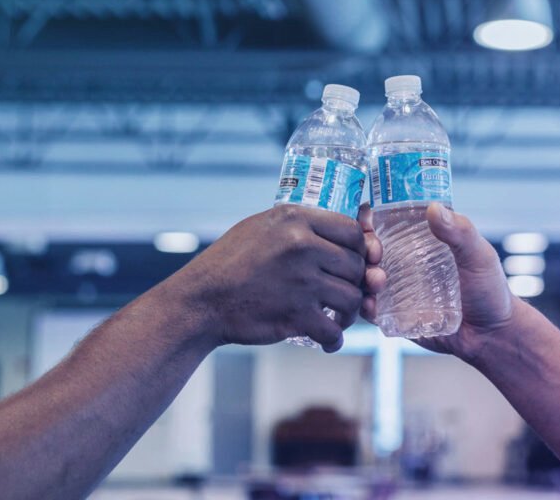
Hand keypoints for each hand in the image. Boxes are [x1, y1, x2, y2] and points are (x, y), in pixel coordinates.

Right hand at [160, 205, 367, 352]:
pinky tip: (326, 339)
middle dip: (353, 283)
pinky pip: (334, 330)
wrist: (200, 301)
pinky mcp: (296, 315)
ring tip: (335, 316)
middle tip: (340, 293)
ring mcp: (301, 281)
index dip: (359, 250)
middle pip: (356, 266)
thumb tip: (347, 234)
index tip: (352, 262)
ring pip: (351, 298)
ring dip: (347, 312)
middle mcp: (301, 246)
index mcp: (295, 219)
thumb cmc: (231, 263)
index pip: (352, 231)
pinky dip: (333, 339)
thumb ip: (301, 227)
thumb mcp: (263, 227)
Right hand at [360, 203, 514, 361]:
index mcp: (420, 239)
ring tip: (378, 281)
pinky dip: (365, 304)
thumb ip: (460, 231)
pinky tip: (373, 305)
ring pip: (363, 276)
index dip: (369, 216)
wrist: (492, 335)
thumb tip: (433, 208)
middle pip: (366, 245)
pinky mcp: (395, 314)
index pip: (384, 218)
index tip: (370, 221)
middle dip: (361, 246)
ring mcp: (397, 287)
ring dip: (361, 275)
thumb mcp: (478, 255)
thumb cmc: (490, 290)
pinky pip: (369, 308)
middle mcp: (404, 260)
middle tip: (375, 254)